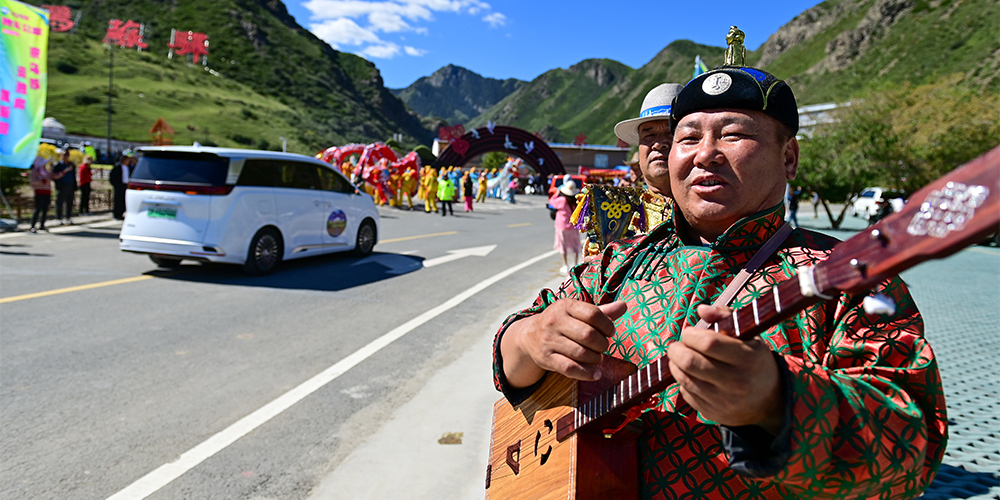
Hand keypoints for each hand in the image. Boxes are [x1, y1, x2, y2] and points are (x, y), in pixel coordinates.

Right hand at [501, 299, 626, 387]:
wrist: (530, 336)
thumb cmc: (561, 323)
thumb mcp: (577, 312)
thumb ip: (601, 311)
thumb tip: (623, 306)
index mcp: (565, 305)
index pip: (593, 314)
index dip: (607, 325)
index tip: (610, 332)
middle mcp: (555, 321)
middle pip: (588, 335)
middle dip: (602, 344)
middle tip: (603, 347)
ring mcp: (549, 340)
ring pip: (581, 353)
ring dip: (595, 359)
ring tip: (597, 358)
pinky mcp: (546, 358)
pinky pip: (570, 368)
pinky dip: (586, 374)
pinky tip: (595, 374)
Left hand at [667, 304, 783, 432]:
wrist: (769, 401)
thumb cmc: (755, 362)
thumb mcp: (749, 336)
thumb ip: (725, 317)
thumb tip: (701, 310)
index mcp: (748, 359)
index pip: (708, 343)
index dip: (690, 335)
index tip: (689, 332)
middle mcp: (736, 382)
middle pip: (690, 362)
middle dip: (676, 349)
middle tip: (678, 345)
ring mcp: (723, 401)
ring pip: (683, 378)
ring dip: (675, 364)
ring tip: (681, 357)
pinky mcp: (712, 413)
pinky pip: (685, 393)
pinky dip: (683, 381)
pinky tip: (691, 375)